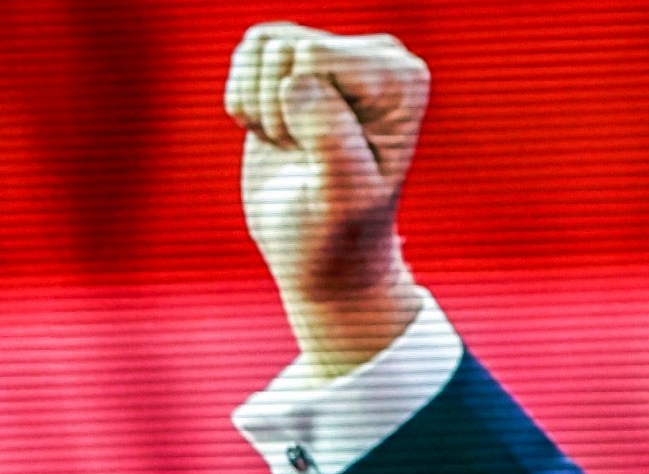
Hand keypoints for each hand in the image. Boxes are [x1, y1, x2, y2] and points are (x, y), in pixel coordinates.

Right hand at [224, 23, 430, 375]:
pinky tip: (277, 134)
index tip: (328, 158)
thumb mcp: (342, 198)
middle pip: (285, 47)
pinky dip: (245, 101)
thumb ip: (330, 140)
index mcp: (404, 79)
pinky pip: (244, 53)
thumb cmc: (340, 234)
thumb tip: (297, 82)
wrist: (319, 253)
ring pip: (261, 45)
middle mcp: (379, 56)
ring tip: (296, 146)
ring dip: (261, 107)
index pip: (314, 57)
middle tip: (308, 156)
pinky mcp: (296, 64)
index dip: (300, 113)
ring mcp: (337, 56)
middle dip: (279, 110)